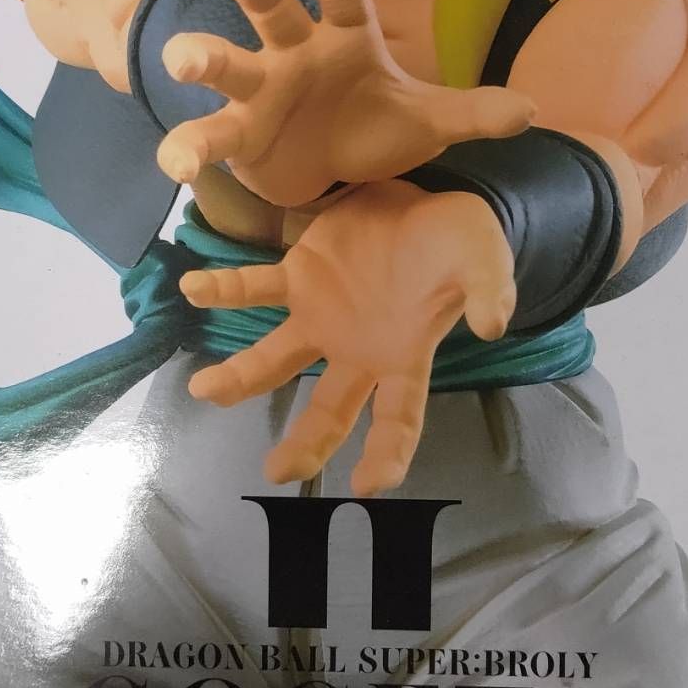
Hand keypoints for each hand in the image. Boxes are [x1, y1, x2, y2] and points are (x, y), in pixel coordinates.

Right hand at [157, 0, 533, 206]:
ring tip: (182, 58)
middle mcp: (293, 48)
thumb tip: (531, 112)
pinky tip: (175, 165)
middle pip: (273, 7)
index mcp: (344, 34)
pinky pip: (207, 135)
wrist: (324, 168)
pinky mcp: (234, 132)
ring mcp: (257, 87)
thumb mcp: (427, 123)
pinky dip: (188, 148)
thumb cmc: (372, 125)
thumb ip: (471, 114)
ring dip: (202, 56)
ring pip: (226, 62)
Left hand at [179, 181, 516, 495]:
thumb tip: (494, 324)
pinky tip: (194, 290)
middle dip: (306, 444)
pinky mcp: (299, 277)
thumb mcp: (484, 256)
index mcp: (403, 357)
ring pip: (274, 359)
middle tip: (278, 472)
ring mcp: (321, 318)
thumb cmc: (459, 243)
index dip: (386, 455)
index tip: (367, 487)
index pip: (398, 419)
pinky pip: (255, 288)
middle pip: (328, 411)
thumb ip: (491, 288)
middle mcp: (354, 351)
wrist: (425, 200)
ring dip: (240, 376)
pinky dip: (225, 289)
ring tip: (204, 390)